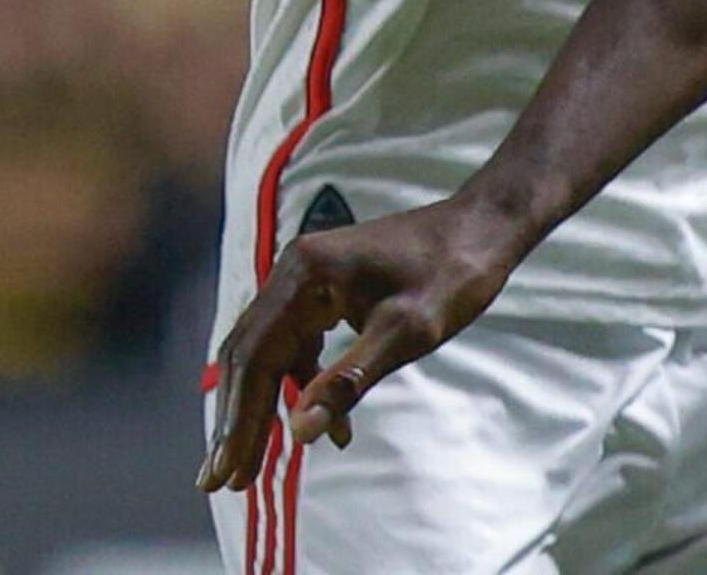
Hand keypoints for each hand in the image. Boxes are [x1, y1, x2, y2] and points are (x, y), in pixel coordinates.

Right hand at [197, 194, 527, 491]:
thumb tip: (299, 432)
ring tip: (251, 464)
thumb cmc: (453, 272)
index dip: (240, 420)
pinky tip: (323, 424)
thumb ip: (348, 381)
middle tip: (219, 480)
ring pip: (267, 352)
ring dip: (262, 407)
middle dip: (237, 420)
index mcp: (303, 273)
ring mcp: (307, 277)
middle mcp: (294, 270)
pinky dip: (300, 385)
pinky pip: (295, 343)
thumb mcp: (406, 332)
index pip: (255, 358)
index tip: (227, 473)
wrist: (486, 226)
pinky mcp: (324, 288)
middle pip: (249, 356)